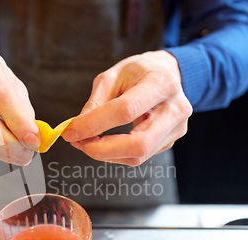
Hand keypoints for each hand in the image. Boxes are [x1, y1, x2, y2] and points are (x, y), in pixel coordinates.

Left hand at [62, 50, 191, 165]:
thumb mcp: (114, 76)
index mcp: (162, 84)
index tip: (71, 131)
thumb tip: (77, 129)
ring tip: (86, 142)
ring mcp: (176, 129)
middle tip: (79, 143)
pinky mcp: (170, 142)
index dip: (94, 124)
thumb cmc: (138, 73)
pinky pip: (138, 157)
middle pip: (138, 144)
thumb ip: (96, 102)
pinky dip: (115, 154)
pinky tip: (104, 144)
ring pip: (138, 156)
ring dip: (105, 154)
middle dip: (101, 149)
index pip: (125, 111)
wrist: (168, 75)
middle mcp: (175, 109)